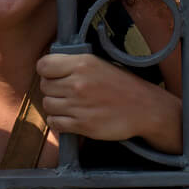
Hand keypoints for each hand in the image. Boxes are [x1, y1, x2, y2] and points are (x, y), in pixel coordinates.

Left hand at [37, 53, 177, 142]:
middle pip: (44, 86)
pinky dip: (59, 121)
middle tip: (66, 92)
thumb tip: (50, 67)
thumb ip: (74, 64)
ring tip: (70, 105)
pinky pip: (54, 123)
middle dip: (52, 89)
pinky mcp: (82, 125)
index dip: (46, 71)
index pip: (43, 65)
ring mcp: (78, 105)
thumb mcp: (100, 63)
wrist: (145, 108)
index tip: (53, 75)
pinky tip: (71, 117)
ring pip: (47, 105)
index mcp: (82, 64)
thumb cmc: (123, 85)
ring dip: (55, 106)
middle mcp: (77, 83)